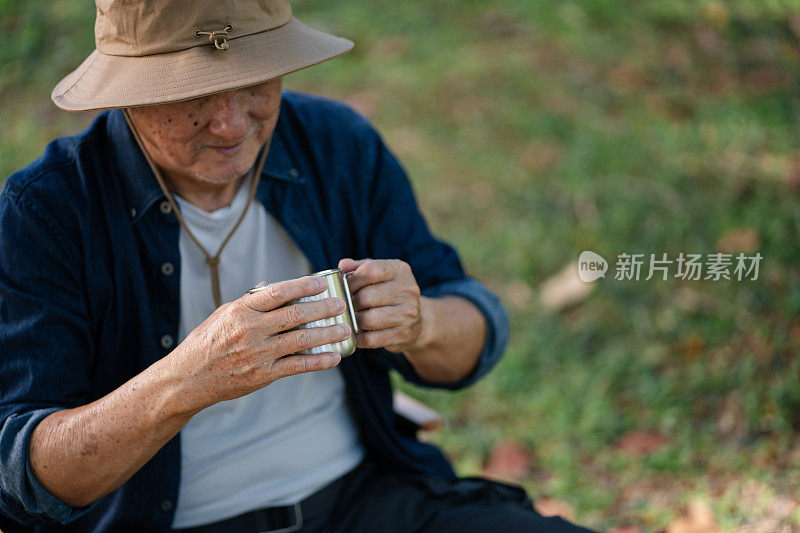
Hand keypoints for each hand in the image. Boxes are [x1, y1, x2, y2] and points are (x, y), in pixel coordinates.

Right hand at [169, 275, 349, 413]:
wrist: (189, 378)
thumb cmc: (206, 342)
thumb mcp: (223, 314)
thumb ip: (249, 300)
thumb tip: (270, 285)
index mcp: (242, 310)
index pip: (278, 292)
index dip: (302, 286)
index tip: (321, 283)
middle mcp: (251, 330)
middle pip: (295, 315)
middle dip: (323, 308)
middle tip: (342, 305)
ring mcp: (258, 353)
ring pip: (301, 339)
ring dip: (327, 334)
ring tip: (345, 329)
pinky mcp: (263, 375)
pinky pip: (297, 366)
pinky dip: (318, 361)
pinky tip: (334, 357)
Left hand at [339, 258, 427, 353]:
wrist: (416, 322)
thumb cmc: (389, 294)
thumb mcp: (379, 275)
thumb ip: (359, 267)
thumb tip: (342, 265)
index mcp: (400, 270)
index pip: (369, 271)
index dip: (351, 280)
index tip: (344, 287)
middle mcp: (408, 290)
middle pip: (366, 296)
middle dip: (351, 303)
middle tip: (345, 306)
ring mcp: (408, 313)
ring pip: (369, 319)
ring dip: (355, 321)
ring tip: (352, 318)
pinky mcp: (403, 334)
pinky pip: (371, 339)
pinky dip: (359, 338)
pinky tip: (357, 334)